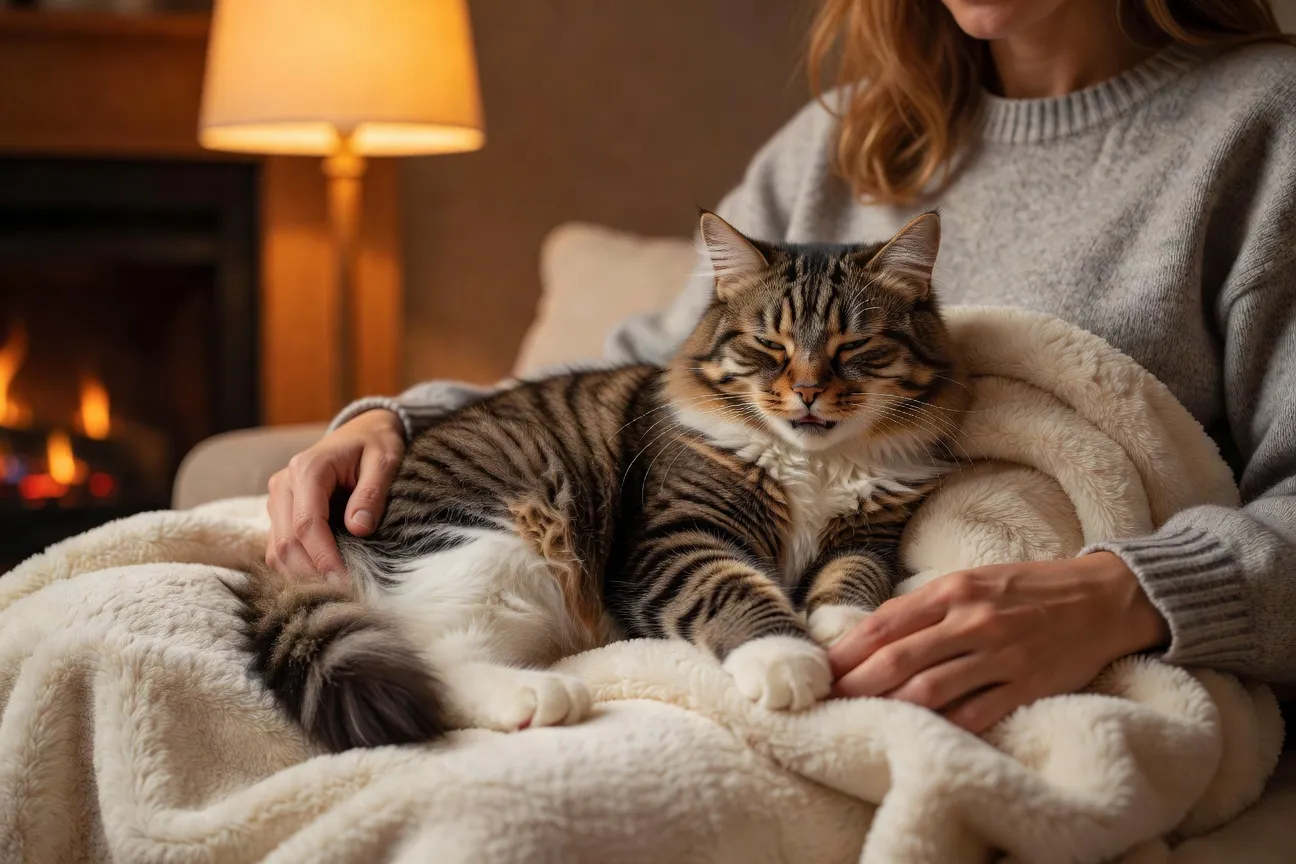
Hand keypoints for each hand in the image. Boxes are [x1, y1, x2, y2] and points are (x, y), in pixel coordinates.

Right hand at [264, 409, 404, 582]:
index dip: (323, 558)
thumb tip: (358, 529)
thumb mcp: (385, 460)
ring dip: (300, 576)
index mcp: (307, 469)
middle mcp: (283, 484)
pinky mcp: (280, 512)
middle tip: (342, 598)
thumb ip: (372, 492)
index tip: (344, 583)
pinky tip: (322, 582)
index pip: (306, 524)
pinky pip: (279, 548)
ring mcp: (277, 499)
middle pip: (285, 542)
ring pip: (276, 550)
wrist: (360, 432)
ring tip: (333, 595)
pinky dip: (296, 568)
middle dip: (311, 574)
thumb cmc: (376, 445)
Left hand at [827, 553, 1168, 733]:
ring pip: (930, 690)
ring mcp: (1000, 655)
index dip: (848, 651)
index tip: (822, 672)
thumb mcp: (973, 581)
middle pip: (898, 660)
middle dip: (857, 685)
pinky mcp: (1027, 685)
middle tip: (830, 703)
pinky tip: (918, 736)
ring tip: (863, 721)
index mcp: (953, 591)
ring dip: (890, 709)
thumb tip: (872, 633)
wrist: (1104, 598)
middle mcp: (972, 621)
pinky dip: (943, 727)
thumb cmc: (1029, 589)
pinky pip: (975, 714)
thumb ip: (926, 606)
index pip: (885, 623)